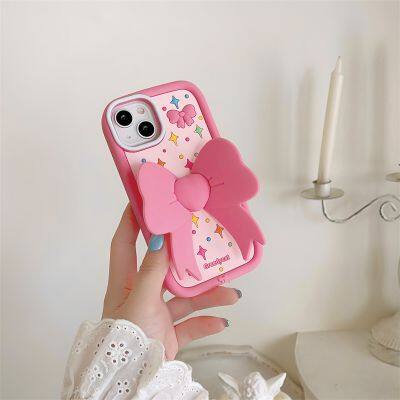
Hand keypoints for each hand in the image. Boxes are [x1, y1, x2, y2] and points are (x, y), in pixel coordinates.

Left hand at [102, 205, 241, 359]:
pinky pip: (192, 323)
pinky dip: (207, 321)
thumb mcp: (140, 299)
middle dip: (185, 257)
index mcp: (125, 281)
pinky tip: (222, 320)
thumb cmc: (129, 338)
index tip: (144, 201)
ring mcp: (157, 313)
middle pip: (165, 268)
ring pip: (185, 297)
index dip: (131, 221)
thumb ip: (152, 270)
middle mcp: (141, 293)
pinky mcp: (169, 332)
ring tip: (232, 293)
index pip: (124, 243)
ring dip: (208, 295)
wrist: (134, 382)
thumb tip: (159, 238)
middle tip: (202, 241)